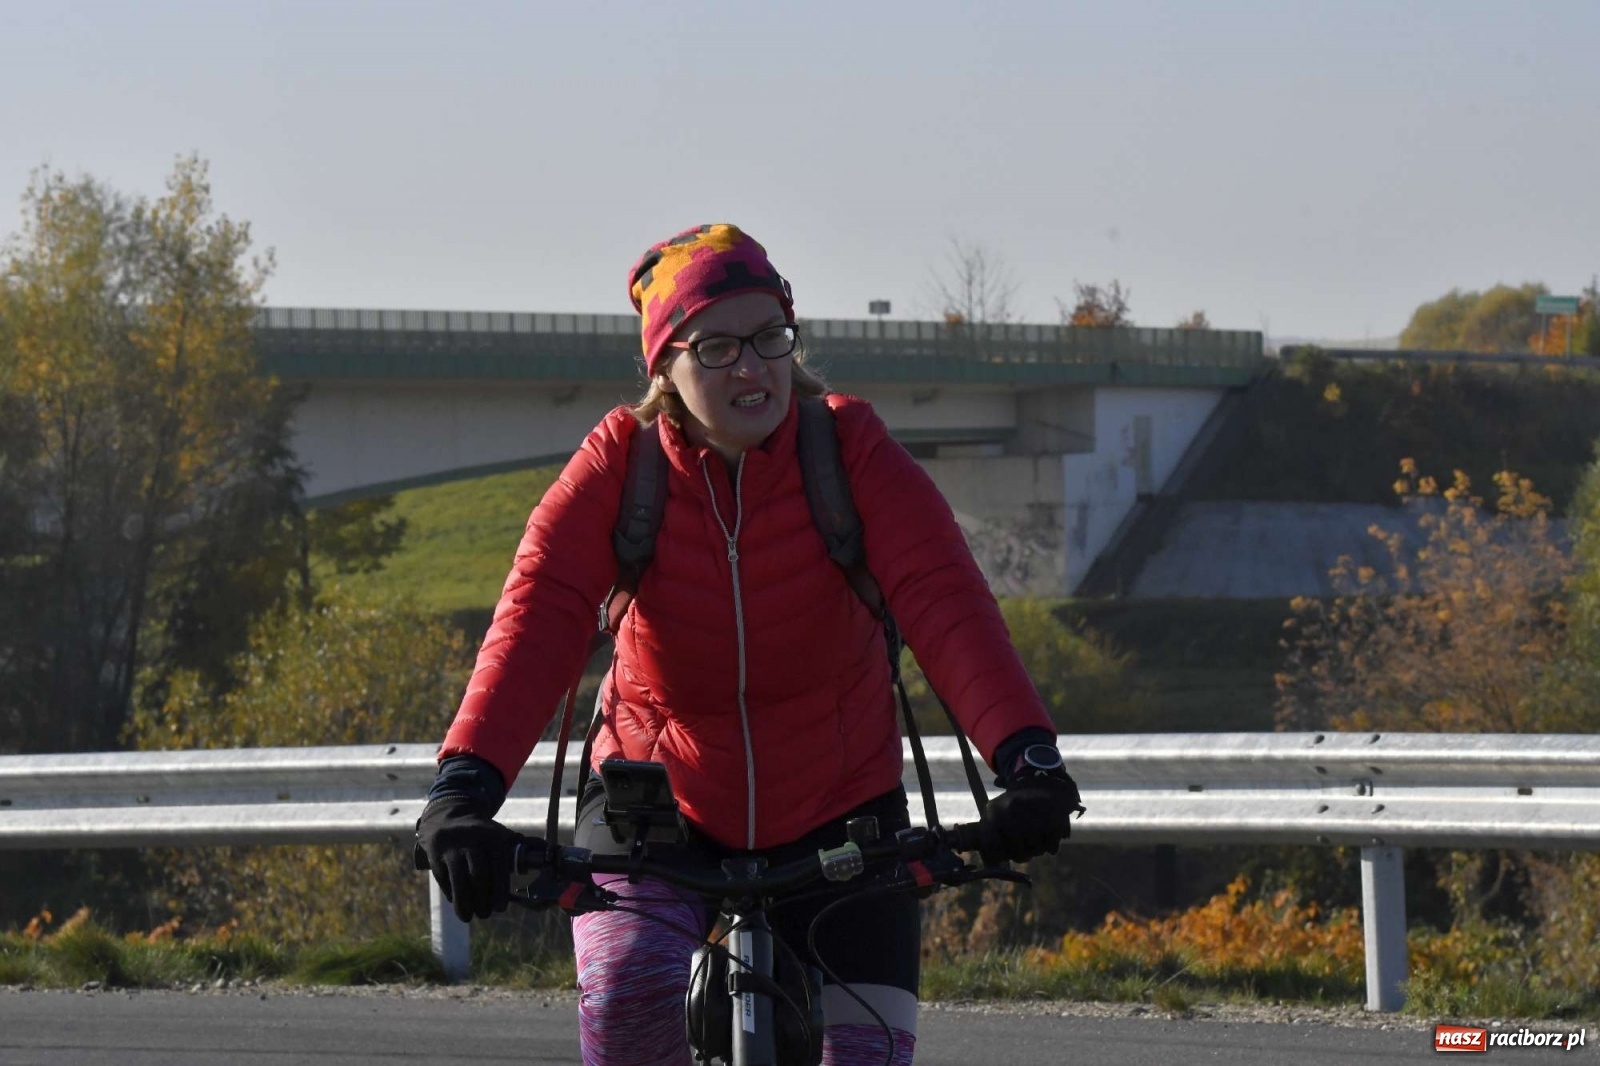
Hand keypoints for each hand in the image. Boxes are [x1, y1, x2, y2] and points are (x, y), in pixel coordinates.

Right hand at [414, 795, 521, 921]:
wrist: (447, 818)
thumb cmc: (482, 835)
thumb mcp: (500, 834)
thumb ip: (520, 847)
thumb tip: (546, 853)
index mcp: (493, 837)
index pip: (498, 867)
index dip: (500, 890)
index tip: (500, 908)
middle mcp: (472, 841)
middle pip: (478, 876)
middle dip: (482, 900)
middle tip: (485, 914)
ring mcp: (452, 848)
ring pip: (459, 880)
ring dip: (464, 902)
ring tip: (468, 916)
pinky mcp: (436, 855)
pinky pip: (444, 880)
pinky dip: (451, 895)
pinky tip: (458, 903)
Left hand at [982, 751, 1082, 864]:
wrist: (1041, 780)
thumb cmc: (1015, 806)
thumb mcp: (997, 814)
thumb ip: (992, 838)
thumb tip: (992, 867)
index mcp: (993, 810)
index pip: (991, 846)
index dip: (996, 858)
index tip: (1001, 861)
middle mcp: (1011, 810)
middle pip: (1016, 853)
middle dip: (1021, 856)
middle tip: (1024, 852)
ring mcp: (1032, 812)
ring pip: (1035, 851)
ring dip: (1037, 850)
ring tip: (1036, 839)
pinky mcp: (1053, 816)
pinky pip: (1051, 846)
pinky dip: (1050, 845)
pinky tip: (1047, 834)